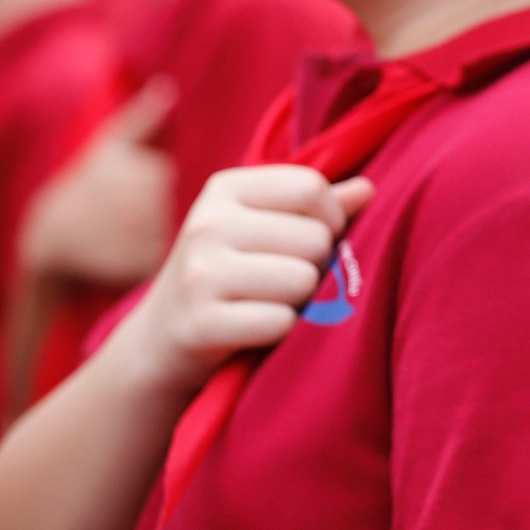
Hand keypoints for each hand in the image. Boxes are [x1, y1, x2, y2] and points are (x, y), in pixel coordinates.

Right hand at [19, 80, 176, 286]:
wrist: (44, 238)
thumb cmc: (85, 187)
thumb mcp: (109, 147)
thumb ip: (142, 118)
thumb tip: (167, 87)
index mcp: (137, 169)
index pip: (160, 178)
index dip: (142, 186)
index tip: (114, 188)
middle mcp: (136, 201)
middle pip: (162, 207)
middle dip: (145, 211)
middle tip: (112, 213)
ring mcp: (132, 233)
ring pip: (160, 233)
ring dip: (143, 234)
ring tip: (111, 230)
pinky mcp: (128, 266)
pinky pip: (150, 260)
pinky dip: (138, 259)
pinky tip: (112, 251)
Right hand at [116, 165, 373, 394]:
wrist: (161, 341)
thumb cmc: (232, 275)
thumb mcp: (265, 228)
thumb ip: (318, 207)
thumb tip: (368, 190)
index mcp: (225, 189)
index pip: (311, 187)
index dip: (331, 219)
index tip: (316, 241)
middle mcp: (207, 223)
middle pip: (315, 238)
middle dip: (317, 266)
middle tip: (287, 283)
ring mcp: (199, 273)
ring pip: (304, 281)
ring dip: (302, 302)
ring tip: (273, 304)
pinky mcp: (200, 323)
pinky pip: (281, 322)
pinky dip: (282, 332)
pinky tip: (257, 331)